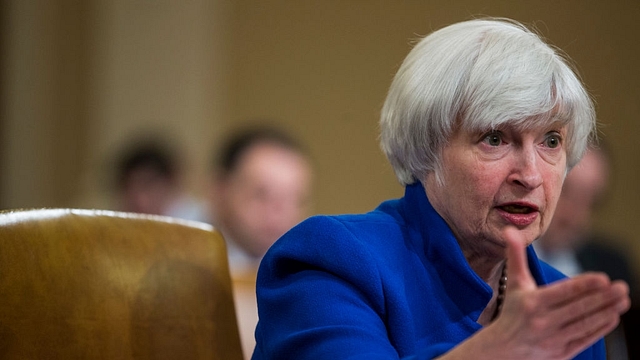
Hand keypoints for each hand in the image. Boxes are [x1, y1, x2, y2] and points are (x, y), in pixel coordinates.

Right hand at [492, 227, 630, 358]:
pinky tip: (613, 317)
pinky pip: (584, 339)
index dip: (584, 285)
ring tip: (623, 300)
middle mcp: (542, 321)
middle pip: (578, 308)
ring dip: (606, 312)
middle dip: (602, 298)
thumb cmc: (512, 310)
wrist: (502, 348)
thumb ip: (515, 256)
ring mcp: (552, 339)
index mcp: (532, 302)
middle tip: (622, 286)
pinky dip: (600, 329)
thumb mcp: (514, 283)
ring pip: (584, 323)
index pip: (562, 292)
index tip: (604, 278)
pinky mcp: (561, 353)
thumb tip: (510, 230)